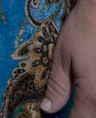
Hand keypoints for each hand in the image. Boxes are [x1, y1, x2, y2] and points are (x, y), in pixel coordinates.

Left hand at [41, 0, 95, 114]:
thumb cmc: (82, 31)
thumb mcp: (63, 58)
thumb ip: (57, 87)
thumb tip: (48, 109)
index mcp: (91, 96)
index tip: (54, 116)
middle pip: (91, 117)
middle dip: (79, 115)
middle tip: (66, 109)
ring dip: (88, 109)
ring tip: (77, 103)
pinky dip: (94, 102)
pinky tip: (87, 95)